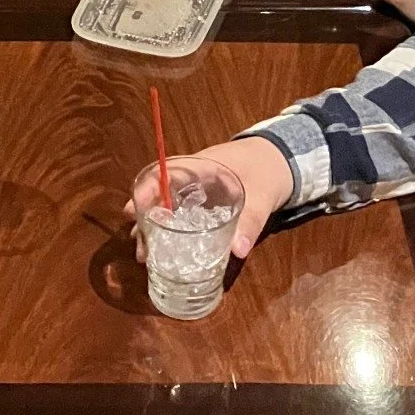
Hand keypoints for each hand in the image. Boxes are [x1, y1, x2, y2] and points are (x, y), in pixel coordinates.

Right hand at [122, 136, 294, 262]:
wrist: (281, 159)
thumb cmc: (267, 171)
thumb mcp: (262, 197)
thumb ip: (250, 221)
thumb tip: (237, 251)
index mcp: (203, 166)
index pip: (166, 172)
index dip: (146, 190)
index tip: (133, 211)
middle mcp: (193, 176)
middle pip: (159, 191)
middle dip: (143, 216)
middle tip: (136, 244)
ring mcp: (196, 188)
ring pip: (165, 203)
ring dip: (153, 226)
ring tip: (145, 255)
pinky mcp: (202, 201)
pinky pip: (177, 211)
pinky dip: (167, 229)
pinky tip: (163, 251)